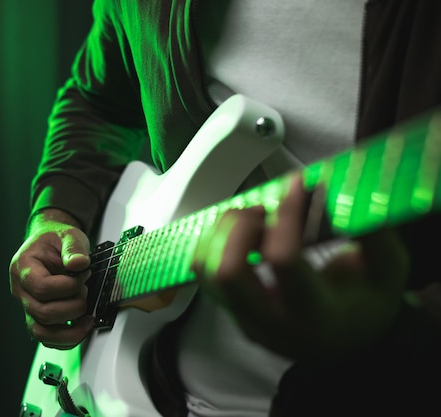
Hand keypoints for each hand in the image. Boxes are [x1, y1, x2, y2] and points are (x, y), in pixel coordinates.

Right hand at [9, 209, 93, 349]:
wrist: (49, 245)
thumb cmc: (55, 241)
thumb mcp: (68, 235)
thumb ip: (74, 248)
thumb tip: (79, 264)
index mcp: (23, 267)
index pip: (41, 287)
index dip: (67, 287)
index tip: (82, 277)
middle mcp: (21, 290)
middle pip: (42, 313)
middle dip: (72, 307)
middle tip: (85, 293)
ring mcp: (27, 306)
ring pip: (41, 332)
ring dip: (69, 331)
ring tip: (87, 319)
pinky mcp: (37, 317)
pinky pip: (46, 338)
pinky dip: (65, 340)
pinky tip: (82, 328)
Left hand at [192, 175, 409, 360]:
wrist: (345, 341)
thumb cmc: (365, 304)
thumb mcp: (387, 271)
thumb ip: (374, 233)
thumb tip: (344, 193)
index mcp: (316, 313)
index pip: (283, 259)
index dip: (286, 214)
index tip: (296, 184)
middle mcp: (273, 321)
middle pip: (228, 271)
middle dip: (239, 226)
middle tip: (262, 208)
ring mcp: (246, 318)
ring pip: (207, 272)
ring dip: (220, 232)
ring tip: (248, 216)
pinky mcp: (231, 310)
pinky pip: (203, 274)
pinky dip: (211, 243)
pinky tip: (236, 230)